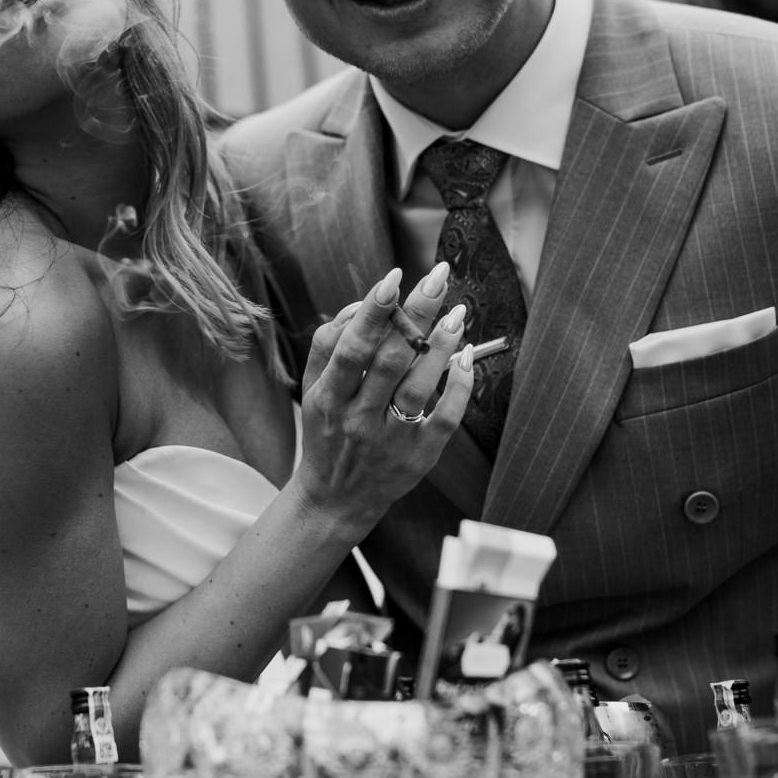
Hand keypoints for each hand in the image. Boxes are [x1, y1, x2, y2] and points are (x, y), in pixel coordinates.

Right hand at [291, 264, 475, 539]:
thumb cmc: (327, 432)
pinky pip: (445, 417)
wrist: (335, 499)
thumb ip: (327, 346)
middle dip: (416, 314)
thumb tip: (362, 304)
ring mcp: (390, 439)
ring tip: (457, 313)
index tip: (393, 277)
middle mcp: (358, 419)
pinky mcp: (419, 456)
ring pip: (419, 386)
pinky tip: (466, 356)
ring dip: (441, 345)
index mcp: (328, 397)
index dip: (373, 311)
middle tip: (438, 277)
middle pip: (389, 359)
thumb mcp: (311, 391)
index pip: (351, 348)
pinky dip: (460, 385)